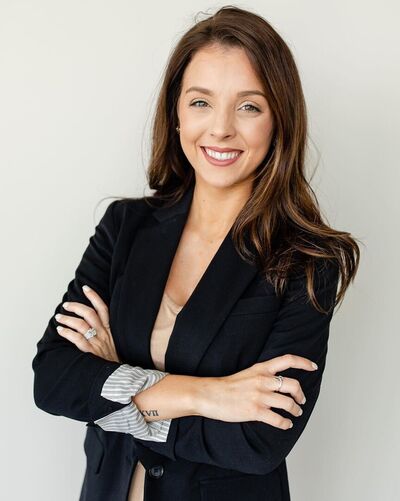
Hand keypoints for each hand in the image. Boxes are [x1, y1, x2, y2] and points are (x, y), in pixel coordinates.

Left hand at [55, 285, 120, 362]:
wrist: (119, 376)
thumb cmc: (115, 359)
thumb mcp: (115, 342)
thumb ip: (106, 332)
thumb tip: (93, 323)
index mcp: (111, 329)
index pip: (103, 308)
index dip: (94, 297)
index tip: (85, 288)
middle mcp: (104, 333)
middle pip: (89, 313)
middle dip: (76, 306)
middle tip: (66, 305)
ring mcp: (97, 342)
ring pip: (81, 324)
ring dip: (68, 319)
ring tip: (59, 317)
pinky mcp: (91, 352)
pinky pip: (77, 339)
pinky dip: (67, 333)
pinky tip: (61, 330)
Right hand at [197, 355, 316, 429]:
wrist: (209, 394)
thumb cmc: (227, 386)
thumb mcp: (247, 373)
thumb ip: (262, 375)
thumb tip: (278, 382)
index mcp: (261, 368)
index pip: (287, 360)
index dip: (303, 362)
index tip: (313, 367)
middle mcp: (263, 380)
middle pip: (293, 384)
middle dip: (301, 395)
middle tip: (301, 401)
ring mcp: (260, 396)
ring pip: (288, 403)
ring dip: (295, 410)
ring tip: (295, 414)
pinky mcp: (255, 411)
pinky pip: (278, 419)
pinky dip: (285, 423)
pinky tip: (286, 424)